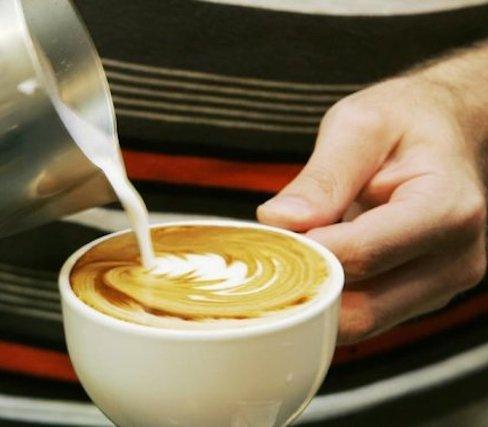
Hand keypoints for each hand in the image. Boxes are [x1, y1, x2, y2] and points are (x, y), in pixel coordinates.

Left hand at [258, 76, 486, 344]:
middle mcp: (456, 259)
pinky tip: (310, 266)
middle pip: (361, 308)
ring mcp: (442, 286)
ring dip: (313, 298)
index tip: (271, 234)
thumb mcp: (359, 126)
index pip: (363, 254)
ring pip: (359, 323)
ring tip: (287, 255)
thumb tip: (280, 221)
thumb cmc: (406, 121)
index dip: (307, 251)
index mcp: (448, 209)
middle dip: (304, 285)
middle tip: (266, 253)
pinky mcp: (422, 298)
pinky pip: (364, 317)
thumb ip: (322, 176)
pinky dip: (328, 300)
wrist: (447, 130)